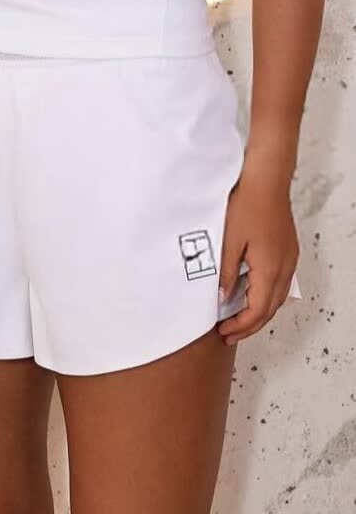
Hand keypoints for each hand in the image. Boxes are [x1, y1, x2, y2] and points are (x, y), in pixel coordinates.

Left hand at [217, 164, 298, 345]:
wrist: (266, 181)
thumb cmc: (247, 204)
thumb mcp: (228, 240)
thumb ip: (227, 272)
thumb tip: (223, 297)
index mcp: (269, 269)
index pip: (257, 310)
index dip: (241, 326)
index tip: (224, 331)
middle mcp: (284, 267)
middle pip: (270, 309)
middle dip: (250, 325)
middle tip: (229, 333)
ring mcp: (289, 259)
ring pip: (277, 297)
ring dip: (259, 311)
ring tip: (239, 318)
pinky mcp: (288, 250)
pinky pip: (280, 282)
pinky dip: (266, 295)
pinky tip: (252, 293)